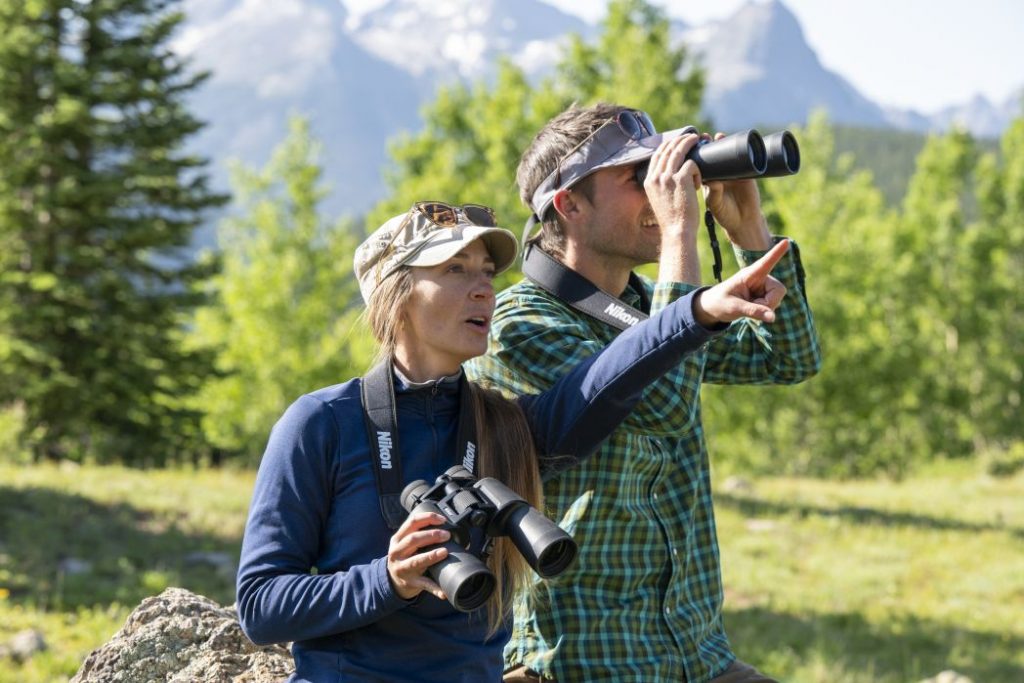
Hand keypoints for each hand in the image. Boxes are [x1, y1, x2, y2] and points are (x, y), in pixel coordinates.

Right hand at [386, 511, 450, 600]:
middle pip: (413, 539)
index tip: (442, 519)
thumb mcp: (405, 544)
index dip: (428, 518)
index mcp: (397, 539)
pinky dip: (434, 588)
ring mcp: (402, 568)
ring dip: (431, 556)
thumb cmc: (405, 558)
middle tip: (447, 535)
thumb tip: (446, 527)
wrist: (392, 581)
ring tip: (444, 552)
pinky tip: (443, 592)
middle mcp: (397, 552)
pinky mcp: (409, 582)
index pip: (412, 522)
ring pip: (416, 560)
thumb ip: (418, 535)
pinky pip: (423, 585)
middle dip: (431, 535)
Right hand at [643, 132, 703, 241]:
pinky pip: (692, 164)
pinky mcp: (681, 179)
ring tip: (698, 139)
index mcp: (648, 182)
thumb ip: (662, 187)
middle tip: (690, 136)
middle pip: (666, 149)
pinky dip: (698, 170)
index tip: (676, 142)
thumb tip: (670, 176)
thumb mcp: (660, 201)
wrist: (677, 231)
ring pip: (678, 151)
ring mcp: (667, 177)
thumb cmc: (673, 220)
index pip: (656, 156)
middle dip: (679, 140)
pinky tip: (699, 182)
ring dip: (689, 142)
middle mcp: (655, 177)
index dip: (667, 145)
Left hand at [693, 239, 789, 324]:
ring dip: (766, 308)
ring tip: (748, 306)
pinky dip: (765, 311)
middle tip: (752, 308)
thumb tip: (773, 318)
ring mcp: (764, 287)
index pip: (765, 263)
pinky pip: (773, 305)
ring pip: (777, 299)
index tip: (786, 242)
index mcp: (750, 274)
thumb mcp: (734, 308)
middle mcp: (760, 278)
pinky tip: (752, 308)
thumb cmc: (720, 303)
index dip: (776, 253)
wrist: (713, 308)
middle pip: (779, 289)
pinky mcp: (765, 295)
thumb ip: (753, 311)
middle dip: (769, 303)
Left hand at [703, 134, 771, 249]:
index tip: (690, 146)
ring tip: (718, 136)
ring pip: (727, 153)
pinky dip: (739, 150)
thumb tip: (712, 180)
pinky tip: (736, 142)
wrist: (743, 222)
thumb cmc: (725, 214)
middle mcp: (719, 174)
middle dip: (708, 144)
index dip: (696, 154)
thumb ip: (714, 192)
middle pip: (712, 155)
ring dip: (722, 143)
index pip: (700, 164)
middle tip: (704, 137)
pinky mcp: (747, 173)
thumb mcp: (715, 203)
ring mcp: (733, 172)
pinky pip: (743, 158)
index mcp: (709, 180)